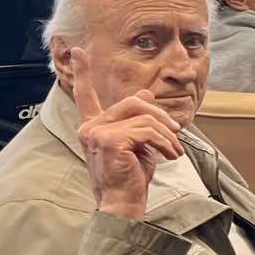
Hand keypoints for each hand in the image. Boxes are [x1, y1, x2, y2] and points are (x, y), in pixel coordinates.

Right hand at [70, 48, 183, 220]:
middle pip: (134, 102)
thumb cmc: (131, 177)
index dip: (83, 72)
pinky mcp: (109, 140)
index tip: (78, 51)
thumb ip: (138, 119)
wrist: (123, 204)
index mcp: (95, 126)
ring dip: (166, 134)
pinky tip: (170, 156)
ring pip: (144, 117)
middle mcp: (91, 127)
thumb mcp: (139, 143)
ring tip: (173, 150)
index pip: (87, 96)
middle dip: (160, 116)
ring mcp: (97, 133)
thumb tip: (146, 94)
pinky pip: (147, 130)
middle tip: (176, 132)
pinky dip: (165, 142)